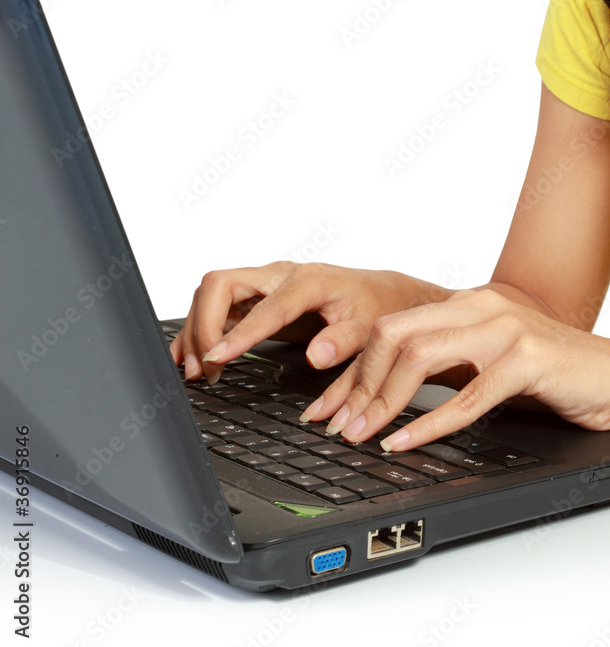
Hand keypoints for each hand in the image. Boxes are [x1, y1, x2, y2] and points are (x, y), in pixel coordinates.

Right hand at [169, 261, 431, 382]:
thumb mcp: (368, 328)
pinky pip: (219, 306)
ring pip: (213, 294)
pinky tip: (193, 354)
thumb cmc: (374, 308)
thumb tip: (317, 356)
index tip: (217, 357)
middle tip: (204, 366)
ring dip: (197, 329)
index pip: (263, 306)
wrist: (380, 293)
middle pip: (220, 285)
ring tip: (197, 370)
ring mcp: (266, 284)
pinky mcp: (259, 297)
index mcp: (308, 281)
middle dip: (203, 324)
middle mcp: (280, 276)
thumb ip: (343, 341)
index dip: (238, 333)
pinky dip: (202, 329)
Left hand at [299, 289, 609, 450]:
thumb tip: (392, 392)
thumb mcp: (494, 361)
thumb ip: (451, 362)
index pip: (393, 327)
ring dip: (383, 403)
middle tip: (337, 424)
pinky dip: (428, 424)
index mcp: (471, 303)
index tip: (331, 405)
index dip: (355, 369)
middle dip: (357, 383)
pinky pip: (466, 396)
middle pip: (395, 335)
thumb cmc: (561, 376)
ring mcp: (507, 329)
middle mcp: (484, 306)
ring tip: (363, 435)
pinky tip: (404, 442)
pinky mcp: (529, 360)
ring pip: (421, 358)